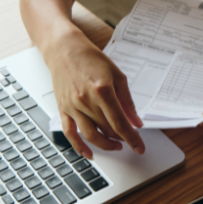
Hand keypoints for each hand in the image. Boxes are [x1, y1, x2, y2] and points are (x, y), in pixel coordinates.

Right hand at [45, 33, 143, 158]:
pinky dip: (79, 147)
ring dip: (105, 145)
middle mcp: (86, 101)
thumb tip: (136, 122)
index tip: (140, 148)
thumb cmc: (91, 59)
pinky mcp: (63, 109)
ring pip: (91, 135)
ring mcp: (73, 106)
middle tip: (129, 140)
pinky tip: (89, 154)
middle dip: (121, 139)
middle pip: (107, 130)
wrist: (64, 49)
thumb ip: (127, 101)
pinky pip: (70, 133)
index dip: (132, 139)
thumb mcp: (117, 76)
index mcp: (103, 91)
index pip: (120, 123)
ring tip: (115, 145)